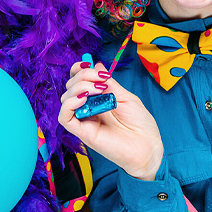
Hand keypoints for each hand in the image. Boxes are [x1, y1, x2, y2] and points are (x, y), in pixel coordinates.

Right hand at [59, 61, 163, 180]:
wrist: (148, 147)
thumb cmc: (140, 124)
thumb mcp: (126, 97)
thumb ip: (109, 83)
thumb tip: (96, 64)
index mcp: (97, 99)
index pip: (78, 81)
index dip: (79, 70)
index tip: (88, 64)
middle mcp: (88, 108)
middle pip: (71, 86)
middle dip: (83, 76)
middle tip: (101, 79)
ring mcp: (84, 120)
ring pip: (65, 99)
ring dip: (78, 87)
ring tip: (97, 89)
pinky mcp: (83, 133)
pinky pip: (64, 117)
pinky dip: (69, 104)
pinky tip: (83, 99)